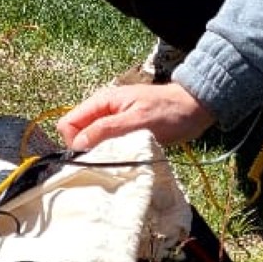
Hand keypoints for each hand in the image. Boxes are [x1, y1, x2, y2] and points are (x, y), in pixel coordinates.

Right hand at [57, 82, 214, 150]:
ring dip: (101, 154)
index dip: (75, 142)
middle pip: (78, 135)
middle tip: (108, 159)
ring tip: (120, 159)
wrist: (194, 109)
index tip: (92, 155)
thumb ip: (106, 130)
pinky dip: (113, 154)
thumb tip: (78, 144)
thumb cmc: (168, 111)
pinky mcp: (124, 133)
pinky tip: (127, 158)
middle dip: (87, 150)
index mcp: (101, 102)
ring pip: (93, 143)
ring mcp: (113, 122)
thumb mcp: (137, 121)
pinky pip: (107, 146)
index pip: (68, 124)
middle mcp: (103, 111)